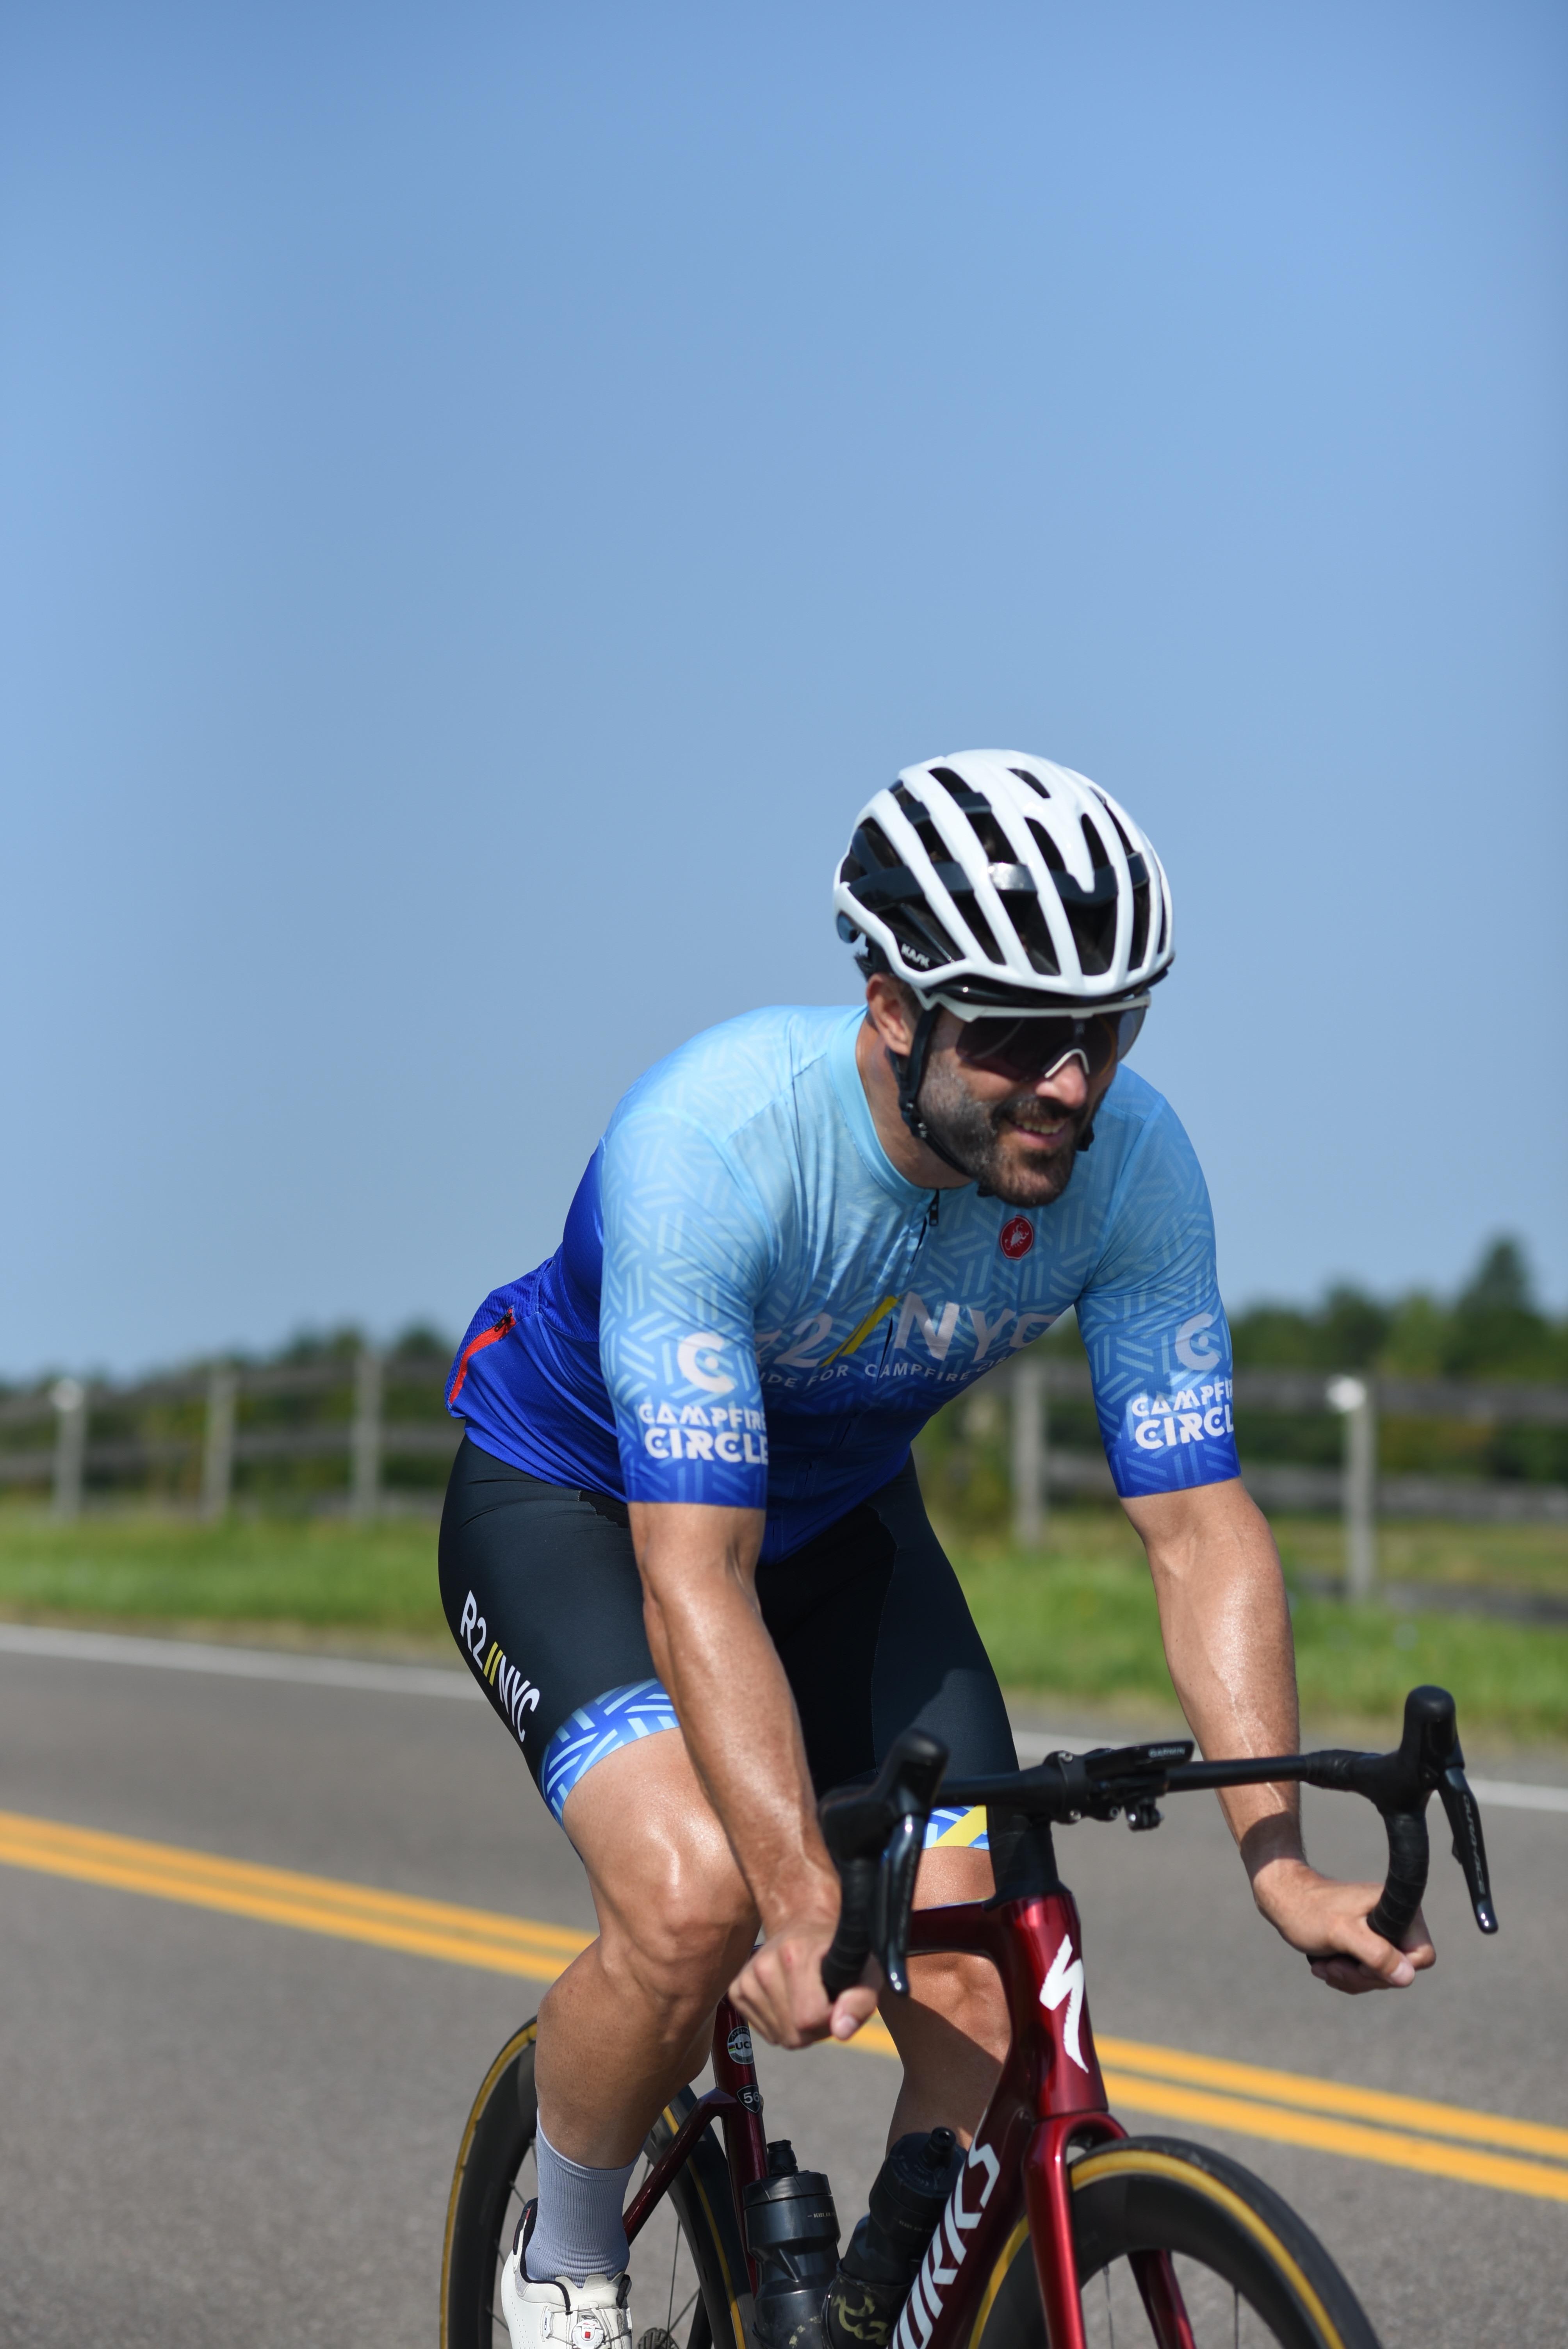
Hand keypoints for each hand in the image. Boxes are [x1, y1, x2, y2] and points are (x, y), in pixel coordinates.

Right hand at [728, 1911, 881, 2049]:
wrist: (805, 1928)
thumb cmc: (839, 1952)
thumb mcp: (864, 1970)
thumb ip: (859, 2000)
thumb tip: (841, 2031)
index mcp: (794, 1953)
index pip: (808, 2018)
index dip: (830, 2019)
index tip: (838, 2000)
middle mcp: (763, 1964)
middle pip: (793, 2033)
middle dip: (816, 2028)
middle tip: (825, 2001)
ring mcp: (747, 1977)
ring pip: (779, 2036)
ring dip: (799, 2029)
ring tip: (808, 1999)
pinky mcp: (737, 1990)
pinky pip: (765, 2033)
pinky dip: (782, 2026)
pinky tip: (790, 2002)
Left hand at [1252, 1855, 1435, 1993]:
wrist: (1282, 1900)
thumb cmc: (1307, 1911)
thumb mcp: (1341, 1933)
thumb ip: (1375, 1953)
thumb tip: (1407, 1976)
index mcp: (1397, 1908)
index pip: (1421, 1955)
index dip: (1393, 1967)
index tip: (1360, 1962)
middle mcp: (1394, 1919)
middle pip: (1399, 1970)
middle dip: (1363, 1976)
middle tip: (1333, 1966)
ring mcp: (1381, 1931)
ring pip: (1382, 1975)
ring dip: (1351, 1977)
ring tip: (1324, 1965)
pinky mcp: (1366, 1941)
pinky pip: (1367, 1973)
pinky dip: (1347, 1975)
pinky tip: (1324, 1965)